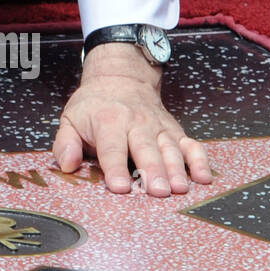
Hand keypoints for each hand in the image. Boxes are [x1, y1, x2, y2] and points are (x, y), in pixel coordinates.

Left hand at [53, 43, 212, 195]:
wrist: (120, 79)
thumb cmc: (94, 106)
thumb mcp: (70, 119)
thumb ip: (65, 143)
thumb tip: (66, 164)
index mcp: (108, 121)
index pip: (112, 148)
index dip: (115, 168)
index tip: (119, 187)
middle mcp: (136, 124)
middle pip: (146, 149)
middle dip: (152, 171)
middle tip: (157, 191)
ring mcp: (158, 128)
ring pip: (171, 149)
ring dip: (177, 169)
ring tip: (179, 189)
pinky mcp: (175, 131)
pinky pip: (191, 145)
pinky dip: (200, 160)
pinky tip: (204, 177)